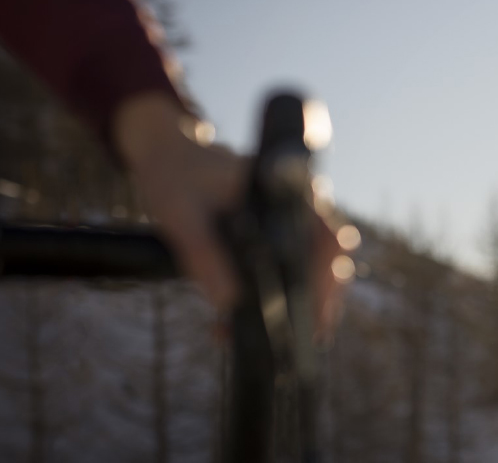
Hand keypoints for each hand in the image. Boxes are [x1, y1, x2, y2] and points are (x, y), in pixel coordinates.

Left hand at [114, 93, 349, 338]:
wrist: (169, 157)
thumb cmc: (176, 177)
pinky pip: (292, 270)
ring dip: (298, 306)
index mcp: (288, 190)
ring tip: (266, 339)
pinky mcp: (278, 236)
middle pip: (329, 261)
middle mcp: (300, 205)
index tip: (316, 316)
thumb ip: (202, 254)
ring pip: (314, 270)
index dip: (327, 279)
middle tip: (302, 340)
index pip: (326, 239)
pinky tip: (238, 324)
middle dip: (317, 303)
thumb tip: (229, 301)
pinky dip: (279, 298)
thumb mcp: (181, 216)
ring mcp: (292, 221)